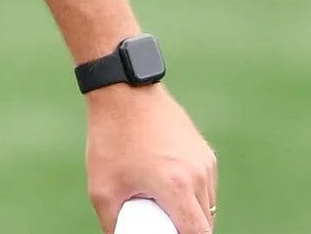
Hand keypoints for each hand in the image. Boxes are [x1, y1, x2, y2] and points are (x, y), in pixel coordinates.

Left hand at [86, 85, 217, 233]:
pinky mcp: (205, 151)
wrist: (124, 91)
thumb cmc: (110, 139)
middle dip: (186, 229)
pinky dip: (192, 193)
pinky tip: (168, 184)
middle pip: (205, 222)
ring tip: (161, 202)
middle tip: (160, 221)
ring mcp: (205, 162)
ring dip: (191, 212)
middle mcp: (198, 175)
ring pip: (208, 204)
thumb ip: (113, 223)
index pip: (198, 233)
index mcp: (177, 187)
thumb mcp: (102, 188)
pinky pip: (205, 185)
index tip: (168, 233)